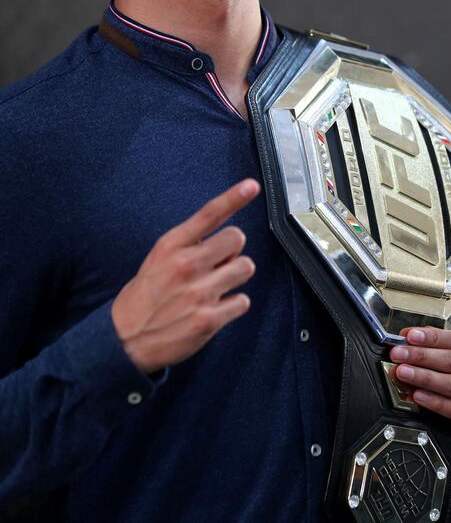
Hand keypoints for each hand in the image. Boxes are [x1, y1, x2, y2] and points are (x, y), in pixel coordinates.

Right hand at [111, 179, 260, 373]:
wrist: (125, 340)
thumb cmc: (145, 297)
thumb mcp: (158, 260)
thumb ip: (188, 245)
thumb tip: (225, 237)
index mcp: (170, 247)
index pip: (208, 215)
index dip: (233, 197)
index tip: (251, 186)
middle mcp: (186, 265)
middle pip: (237, 239)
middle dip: (232, 250)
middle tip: (218, 264)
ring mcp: (199, 293)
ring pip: (246, 267)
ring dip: (235, 277)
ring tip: (216, 286)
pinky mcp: (209, 319)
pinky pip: (243, 301)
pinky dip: (233, 305)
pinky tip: (215, 309)